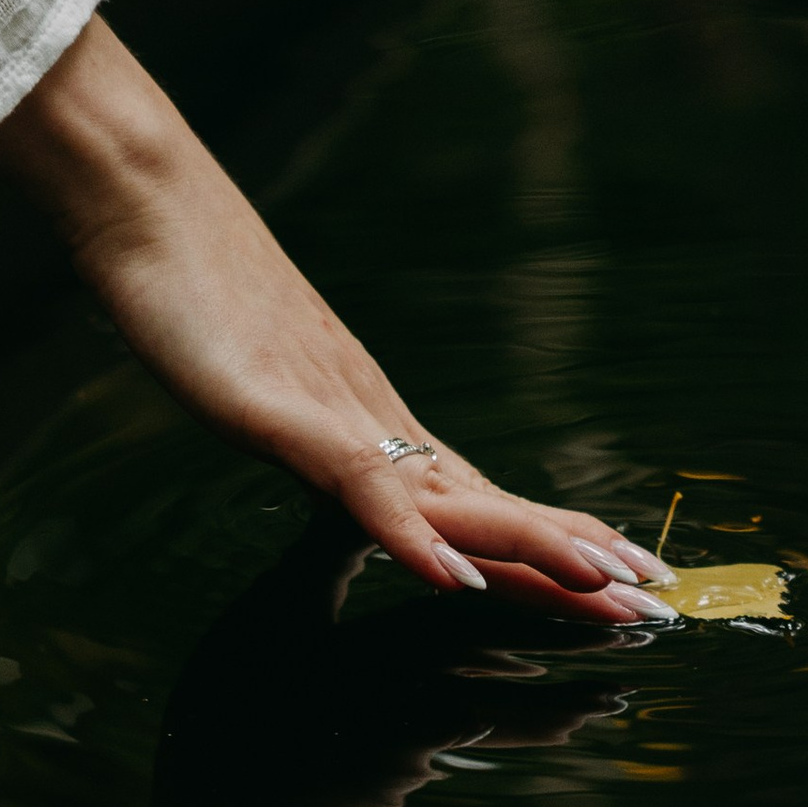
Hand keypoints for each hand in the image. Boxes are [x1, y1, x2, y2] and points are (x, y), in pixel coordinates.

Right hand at [0, 16, 671, 619]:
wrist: (148, 204)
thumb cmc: (197, 298)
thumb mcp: (265, 405)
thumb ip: (318, 457)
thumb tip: (363, 506)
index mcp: (377, 435)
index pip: (486, 508)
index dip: (555, 552)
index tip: (622, 589)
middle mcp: (378, 428)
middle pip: (496, 508)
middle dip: (578, 559)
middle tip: (658, 601)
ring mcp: (337, 419)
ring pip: (456, 498)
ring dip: (534, 546)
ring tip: (604, 584)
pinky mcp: (285, 415)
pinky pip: (361, 488)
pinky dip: (412, 538)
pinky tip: (454, 576)